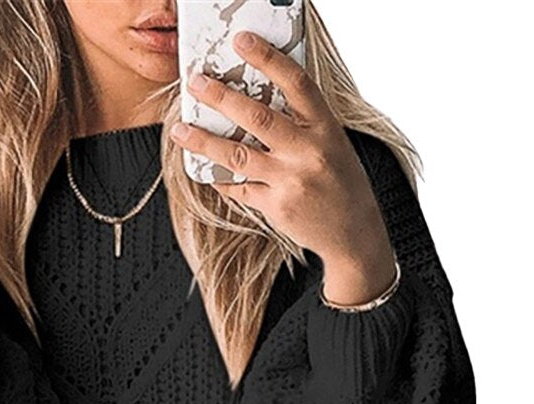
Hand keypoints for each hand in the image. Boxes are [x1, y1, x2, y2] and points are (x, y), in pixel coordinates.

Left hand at [168, 29, 397, 306]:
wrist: (353, 232)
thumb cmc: (339, 181)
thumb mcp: (331, 143)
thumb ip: (300, 122)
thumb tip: (255, 100)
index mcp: (324, 127)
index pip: (295, 82)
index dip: (267, 58)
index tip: (241, 40)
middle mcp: (308, 151)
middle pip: (258, 116)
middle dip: (221, 97)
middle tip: (196, 82)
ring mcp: (290, 180)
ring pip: (238, 155)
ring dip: (204, 141)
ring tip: (180, 130)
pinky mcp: (276, 206)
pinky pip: (239, 189)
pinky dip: (221, 179)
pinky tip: (205, 170)